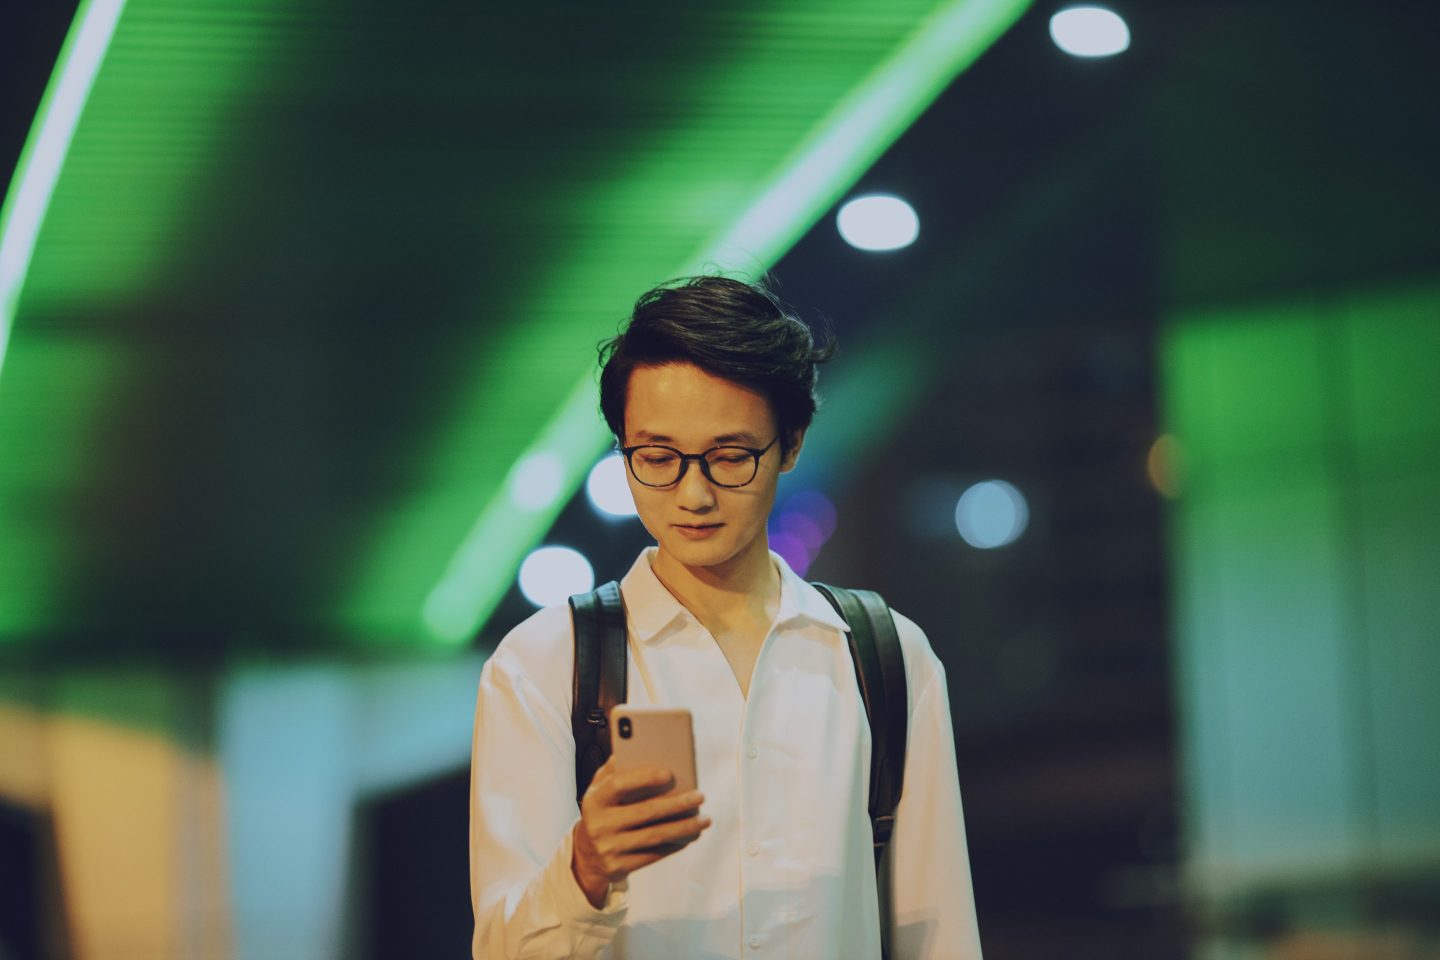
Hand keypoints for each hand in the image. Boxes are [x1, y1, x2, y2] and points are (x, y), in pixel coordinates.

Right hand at [571, 757, 710, 907]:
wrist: (586, 857)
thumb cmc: (602, 812)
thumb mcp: (599, 790)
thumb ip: (615, 769)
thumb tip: (639, 745)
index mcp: (594, 800)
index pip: (618, 785)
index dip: (643, 778)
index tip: (670, 773)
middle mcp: (599, 825)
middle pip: (644, 812)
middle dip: (677, 804)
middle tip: (701, 795)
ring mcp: (609, 848)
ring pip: (654, 836)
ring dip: (684, 827)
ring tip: (705, 819)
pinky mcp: (619, 867)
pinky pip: (654, 855)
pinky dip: (675, 844)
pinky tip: (691, 835)